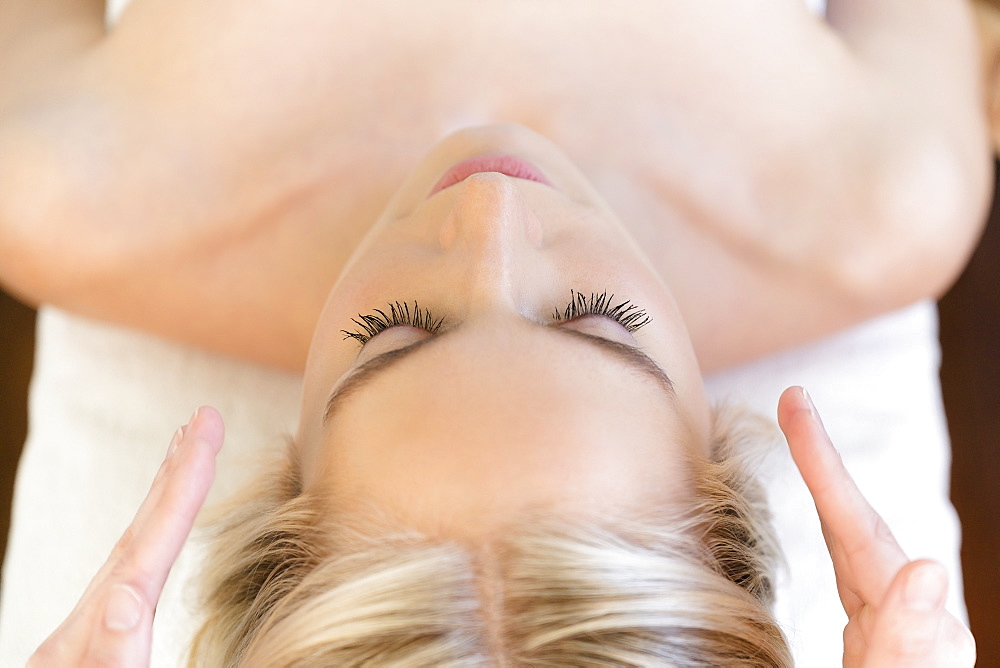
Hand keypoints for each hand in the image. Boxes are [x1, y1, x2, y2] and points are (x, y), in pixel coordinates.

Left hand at [27, 407, 223, 666]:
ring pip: (133, 550)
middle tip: (202, 416)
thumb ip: (110, 654)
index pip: (151, 543)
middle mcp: (94, 620)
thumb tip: (128, 594)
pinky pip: (133, 577)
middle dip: (176, 472)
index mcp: (101, 629)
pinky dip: (152, 543)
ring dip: (164, 499)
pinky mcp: (101, 650)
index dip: (183, 484)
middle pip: (140, 531)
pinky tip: (159, 542)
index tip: (204, 431)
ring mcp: (94, 634)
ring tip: (184, 456)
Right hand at [777, 387, 974, 666]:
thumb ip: (906, 639)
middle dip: (822, 461)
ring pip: (855, 545)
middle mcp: (913, 621)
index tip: (798, 405)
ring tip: (802, 435)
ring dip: (827, 489)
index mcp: (918, 630)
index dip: (822, 466)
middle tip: (793, 401)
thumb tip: (929, 568)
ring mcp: (893, 631)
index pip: (860, 532)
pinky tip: (829, 524)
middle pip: (859, 525)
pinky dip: (831, 532)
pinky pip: (850, 573)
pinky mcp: (874, 646)